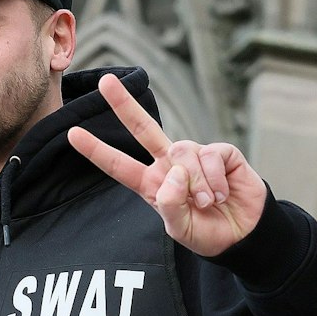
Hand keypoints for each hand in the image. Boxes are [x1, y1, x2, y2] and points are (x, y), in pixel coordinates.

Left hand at [67, 73, 268, 257]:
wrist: (244, 234)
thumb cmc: (207, 232)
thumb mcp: (181, 229)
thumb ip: (170, 204)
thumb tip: (174, 171)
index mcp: (152, 184)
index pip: (119, 165)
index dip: (97, 151)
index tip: (72, 134)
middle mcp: (169, 164)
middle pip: (143, 128)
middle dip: (123, 104)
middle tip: (105, 82)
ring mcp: (194, 155)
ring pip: (183, 153)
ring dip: (196, 183)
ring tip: (208, 202)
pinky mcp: (220, 152)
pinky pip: (211, 156)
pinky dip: (215, 179)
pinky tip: (223, 193)